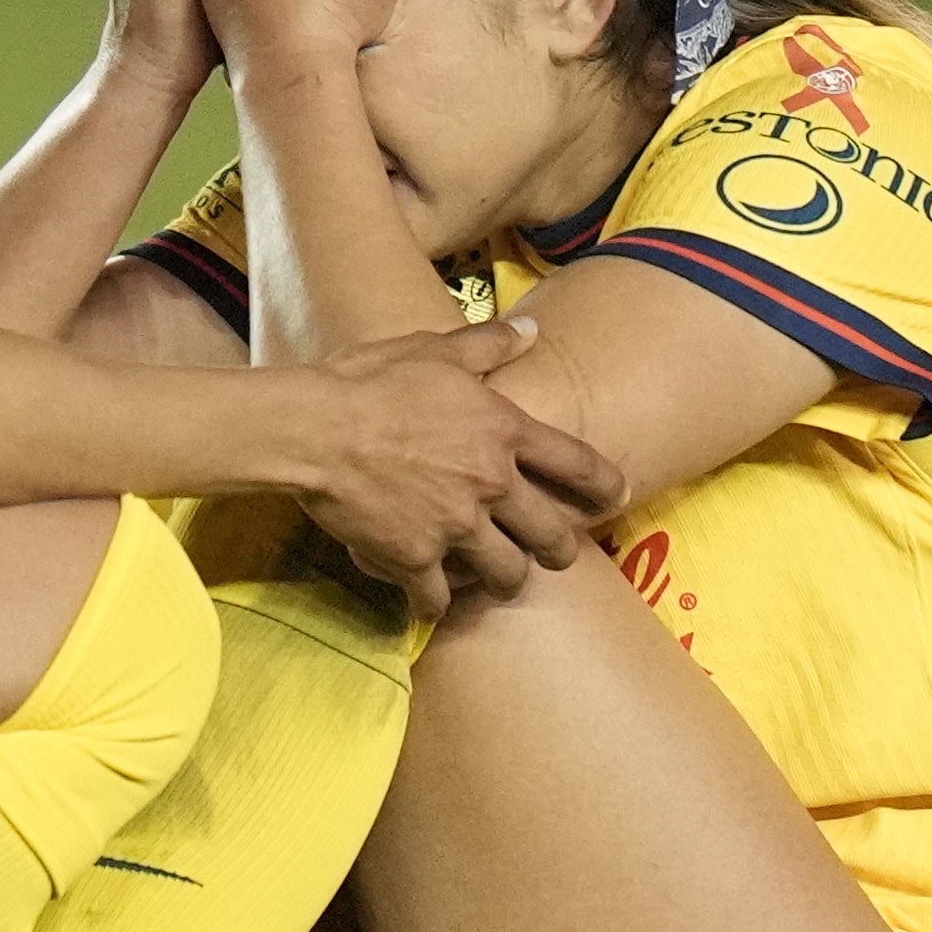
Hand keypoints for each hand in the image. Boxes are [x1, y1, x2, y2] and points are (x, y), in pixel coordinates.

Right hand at [291, 319, 629, 621]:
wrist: (314, 429)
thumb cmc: (371, 381)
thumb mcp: (433, 349)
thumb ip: (489, 344)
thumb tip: (531, 329)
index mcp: (503, 430)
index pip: (577, 463)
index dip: (605, 485)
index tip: (617, 498)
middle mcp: (491, 484)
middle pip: (551, 535)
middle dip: (560, 551)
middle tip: (556, 555)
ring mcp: (455, 526)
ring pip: (506, 574)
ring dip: (506, 580)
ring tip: (498, 581)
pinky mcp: (415, 558)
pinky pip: (439, 597)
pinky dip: (436, 602)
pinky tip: (429, 600)